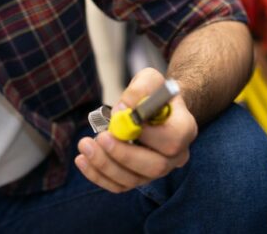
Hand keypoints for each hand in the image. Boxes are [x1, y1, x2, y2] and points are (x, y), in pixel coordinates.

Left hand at [74, 68, 197, 192]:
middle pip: (155, 166)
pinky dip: (98, 175)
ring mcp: (158, 171)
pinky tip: (82, 160)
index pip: (173, 139)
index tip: (124, 117)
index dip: (147, 134)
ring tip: (84, 144)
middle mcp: (176, 156)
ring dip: (105, 165)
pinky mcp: (139, 178)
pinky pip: (119, 186)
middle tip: (100, 137)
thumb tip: (122, 111)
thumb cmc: (152, 93)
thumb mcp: (149, 79)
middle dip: (123, 154)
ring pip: (134, 179)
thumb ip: (139, 90)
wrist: (153, 108)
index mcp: (184, 129)